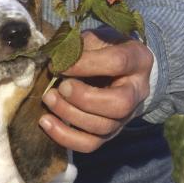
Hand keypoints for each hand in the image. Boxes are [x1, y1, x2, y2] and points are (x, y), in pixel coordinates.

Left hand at [39, 28, 152, 152]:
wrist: (118, 70)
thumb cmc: (104, 49)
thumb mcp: (96, 38)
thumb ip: (79, 46)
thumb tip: (56, 60)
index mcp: (137, 60)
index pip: (118, 63)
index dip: (87, 64)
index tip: (60, 63)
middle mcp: (137, 92)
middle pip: (119, 104)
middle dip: (84, 98)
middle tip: (61, 87)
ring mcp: (124, 117)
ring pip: (102, 127)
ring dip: (70, 115)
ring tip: (49, 99)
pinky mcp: (108, 133)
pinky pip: (89, 144)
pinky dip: (65, 137)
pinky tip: (46, 122)